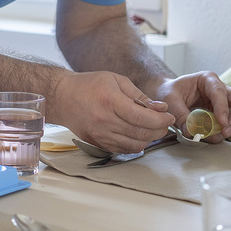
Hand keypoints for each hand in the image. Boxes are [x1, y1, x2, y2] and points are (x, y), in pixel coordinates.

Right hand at [53, 71, 175, 153]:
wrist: (61, 97)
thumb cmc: (88, 85)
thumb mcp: (116, 80)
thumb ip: (139, 96)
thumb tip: (160, 108)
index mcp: (110, 101)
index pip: (142, 117)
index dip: (160, 120)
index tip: (168, 116)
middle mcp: (104, 121)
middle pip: (141, 133)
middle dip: (159, 129)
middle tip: (165, 123)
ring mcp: (100, 135)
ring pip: (134, 145)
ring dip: (149, 138)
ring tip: (153, 128)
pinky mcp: (97, 143)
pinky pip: (123, 149)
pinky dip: (135, 144)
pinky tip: (138, 134)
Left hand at [154, 71, 230, 142]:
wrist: (168, 95)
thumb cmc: (169, 92)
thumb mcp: (169, 100)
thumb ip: (180, 114)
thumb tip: (191, 131)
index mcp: (207, 79)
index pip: (220, 92)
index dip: (222, 108)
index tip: (221, 123)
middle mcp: (219, 88)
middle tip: (227, 131)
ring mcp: (223, 102)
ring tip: (218, 136)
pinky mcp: (221, 114)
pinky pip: (229, 123)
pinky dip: (223, 131)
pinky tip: (213, 137)